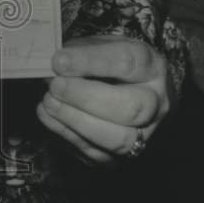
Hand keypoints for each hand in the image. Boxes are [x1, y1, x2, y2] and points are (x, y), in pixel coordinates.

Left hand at [36, 36, 175, 163]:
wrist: (133, 93)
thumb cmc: (112, 65)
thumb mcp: (102, 45)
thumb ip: (82, 50)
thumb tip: (56, 64)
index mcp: (153, 68)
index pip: (127, 63)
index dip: (90, 61)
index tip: (59, 60)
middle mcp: (156, 104)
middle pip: (130, 108)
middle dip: (86, 97)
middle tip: (55, 86)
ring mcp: (143, 134)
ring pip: (118, 139)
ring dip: (76, 121)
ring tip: (49, 102)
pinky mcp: (123, 157)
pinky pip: (97, 153)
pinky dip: (66, 134)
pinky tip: (48, 116)